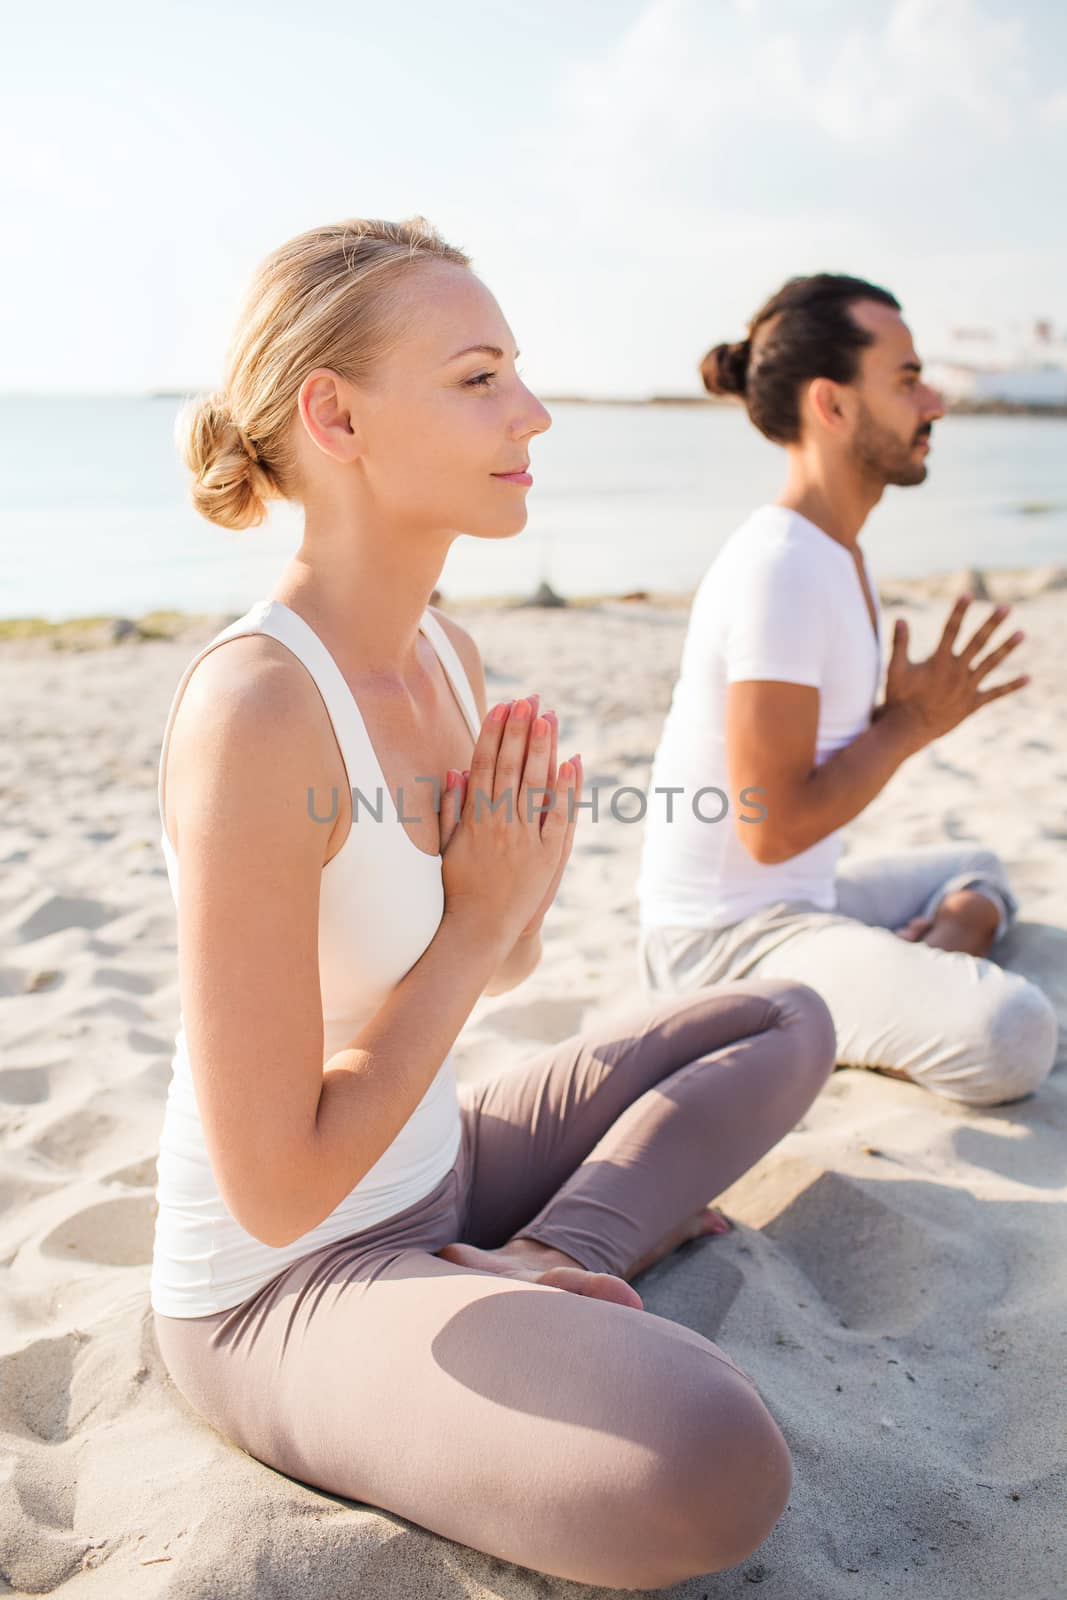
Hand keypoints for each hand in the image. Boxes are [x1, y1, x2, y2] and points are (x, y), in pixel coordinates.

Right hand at [437, 695, 581, 954]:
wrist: (479, 930)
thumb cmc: (458, 888)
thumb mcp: (447, 845)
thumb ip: (451, 807)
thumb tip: (454, 770)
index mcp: (474, 818)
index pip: (484, 764)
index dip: (493, 733)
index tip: (501, 707)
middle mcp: (499, 823)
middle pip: (510, 766)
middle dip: (519, 730)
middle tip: (528, 699)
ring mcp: (524, 838)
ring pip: (535, 784)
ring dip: (542, 748)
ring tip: (547, 716)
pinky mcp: (546, 856)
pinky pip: (558, 816)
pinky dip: (565, 788)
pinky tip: (572, 761)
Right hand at [881, 597, 1028, 750]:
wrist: (908, 730)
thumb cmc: (899, 699)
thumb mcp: (895, 669)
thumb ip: (900, 643)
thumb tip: (901, 618)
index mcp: (939, 661)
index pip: (951, 629)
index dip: (959, 611)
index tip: (967, 594)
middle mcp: (957, 671)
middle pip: (978, 642)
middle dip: (992, 623)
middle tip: (1006, 607)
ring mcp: (967, 687)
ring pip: (991, 663)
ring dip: (1007, 648)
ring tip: (1022, 633)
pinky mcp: (973, 703)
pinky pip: (995, 693)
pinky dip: (1011, 686)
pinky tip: (1028, 678)